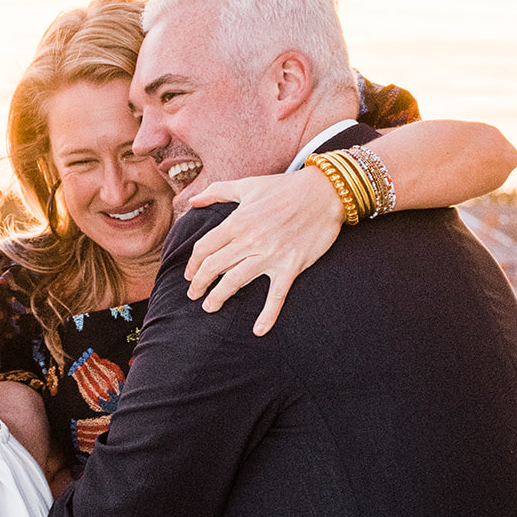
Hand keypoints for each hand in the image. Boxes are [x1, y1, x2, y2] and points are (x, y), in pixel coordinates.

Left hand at [183, 166, 344, 334]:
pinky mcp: (291, 266)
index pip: (204, 248)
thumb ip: (217, 192)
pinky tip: (258, 331)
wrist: (325, 192)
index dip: (193, 265)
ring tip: (210, 307)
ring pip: (235, 282)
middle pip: (214, 267)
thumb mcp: (248, 185)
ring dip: (218, 297)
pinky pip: (276, 295)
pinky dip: (267, 315)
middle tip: (193, 295)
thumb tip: (192, 201)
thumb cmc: (285, 187)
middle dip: (200, 284)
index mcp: (237, 221)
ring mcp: (271, 255)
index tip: (190, 275)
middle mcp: (250, 240)